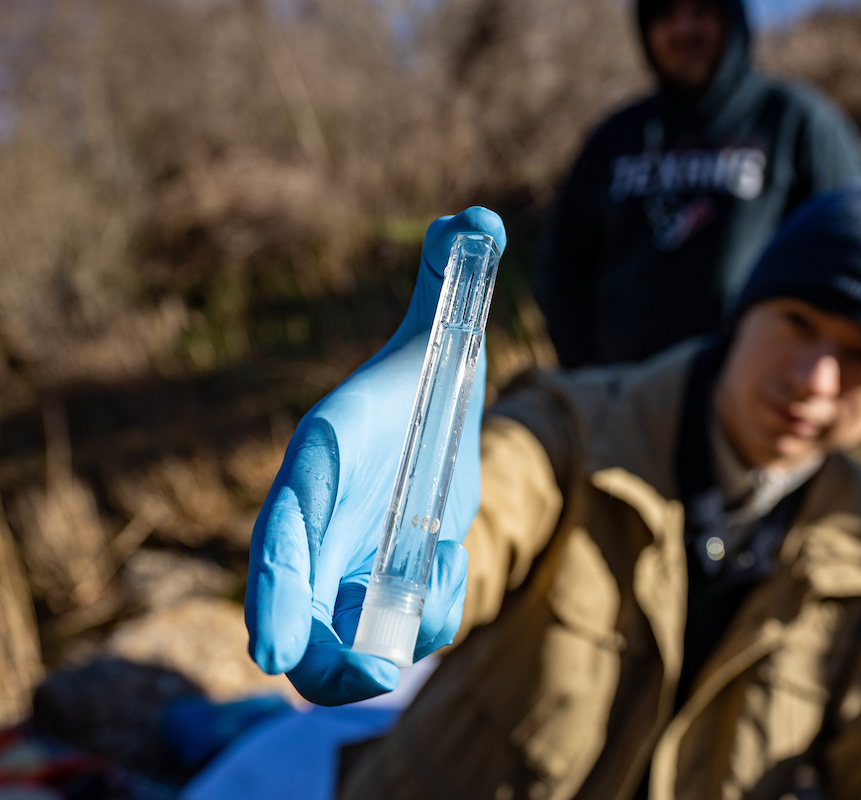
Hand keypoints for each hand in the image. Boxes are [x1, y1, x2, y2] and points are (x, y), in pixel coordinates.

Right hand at [245, 207, 505, 704]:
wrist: (437, 419)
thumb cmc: (427, 377)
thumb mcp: (445, 328)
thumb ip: (451, 276)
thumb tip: (476, 223)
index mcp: (322, 458)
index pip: (285, 530)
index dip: (274, 588)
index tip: (270, 648)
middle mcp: (318, 519)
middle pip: (295, 612)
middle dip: (322, 660)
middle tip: (380, 678)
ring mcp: (343, 561)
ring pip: (339, 642)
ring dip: (384, 645)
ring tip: (439, 574)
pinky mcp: (375, 588)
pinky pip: (393, 629)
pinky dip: (424, 618)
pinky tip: (444, 563)